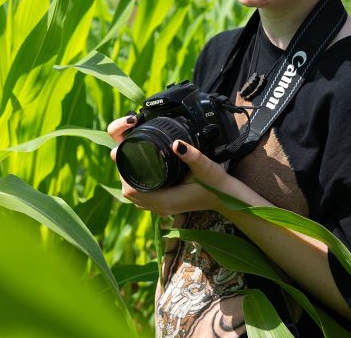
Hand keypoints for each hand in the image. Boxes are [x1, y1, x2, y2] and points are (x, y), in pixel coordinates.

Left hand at [106, 115, 230, 216]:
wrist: (228, 199)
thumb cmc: (217, 185)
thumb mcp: (206, 167)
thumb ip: (192, 156)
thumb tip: (176, 143)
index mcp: (165, 200)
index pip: (130, 188)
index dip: (122, 170)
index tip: (123, 152)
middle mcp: (160, 206)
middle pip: (128, 191)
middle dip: (123, 170)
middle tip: (125, 148)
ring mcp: (161, 208)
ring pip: (134, 195)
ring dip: (129, 177)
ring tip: (130, 155)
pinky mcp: (165, 204)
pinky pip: (143, 196)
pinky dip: (137, 182)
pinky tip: (142, 168)